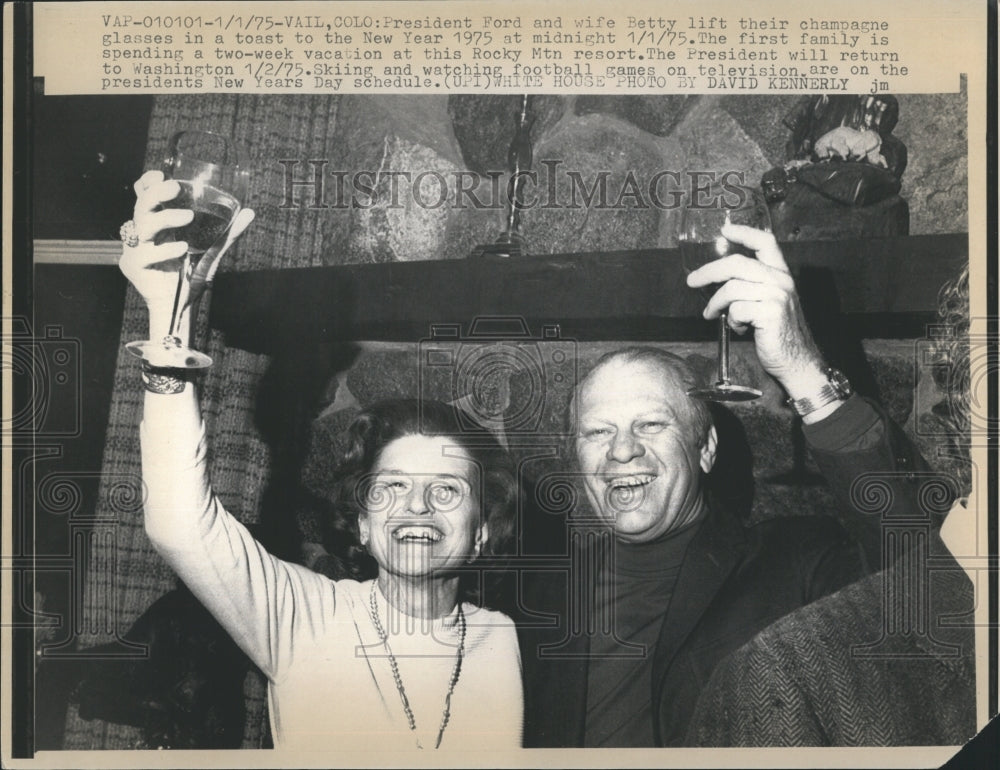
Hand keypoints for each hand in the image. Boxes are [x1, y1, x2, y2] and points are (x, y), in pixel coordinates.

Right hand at [119, 170, 254, 338]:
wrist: (183, 307)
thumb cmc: (193, 276)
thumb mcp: (213, 251)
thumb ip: (228, 233)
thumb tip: (249, 211)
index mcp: (156, 225)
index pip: (143, 196)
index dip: (147, 183)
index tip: (161, 174)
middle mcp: (143, 234)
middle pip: (141, 205)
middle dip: (156, 193)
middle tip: (176, 188)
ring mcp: (135, 249)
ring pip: (142, 226)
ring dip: (165, 218)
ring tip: (186, 216)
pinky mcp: (133, 266)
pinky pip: (145, 254)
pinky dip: (165, 250)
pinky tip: (182, 249)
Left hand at [686, 224, 828, 401]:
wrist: (796, 361)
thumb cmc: (778, 333)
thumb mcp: (768, 302)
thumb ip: (751, 287)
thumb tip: (718, 282)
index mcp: (781, 274)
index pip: (765, 242)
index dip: (744, 232)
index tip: (724, 231)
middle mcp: (781, 280)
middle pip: (737, 264)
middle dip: (709, 271)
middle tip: (692, 282)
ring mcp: (777, 296)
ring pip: (732, 288)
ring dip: (716, 303)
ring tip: (712, 314)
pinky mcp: (770, 313)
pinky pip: (736, 310)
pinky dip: (731, 321)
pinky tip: (740, 329)